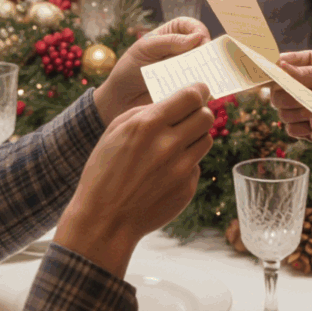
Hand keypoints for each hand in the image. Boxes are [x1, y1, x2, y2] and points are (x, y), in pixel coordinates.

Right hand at [56, 84, 213, 278]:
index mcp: (148, 124)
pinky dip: (185, 164)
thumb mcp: (115, 131)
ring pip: (207, 140)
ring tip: (174, 145)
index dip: (198, 91)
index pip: (192, 96)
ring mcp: (181, 169)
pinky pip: (196, 165)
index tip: (199, 91)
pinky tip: (164, 172)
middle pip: (207, 116)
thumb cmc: (104, 172)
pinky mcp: (188, 188)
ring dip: (194, 137)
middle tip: (189, 117)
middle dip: (199, 112)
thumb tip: (174, 102)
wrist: (105, 219)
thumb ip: (146, 112)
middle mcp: (169, 144)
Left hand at [93, 17, 210, 124]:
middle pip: (204, 46)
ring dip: (209, 70)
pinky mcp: (187, 90)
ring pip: (207, 66)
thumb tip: (197, 38)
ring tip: (205, 76)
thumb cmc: (128, 70)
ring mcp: (187, 71)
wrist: (120, 99)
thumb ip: (168, 42)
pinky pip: (202, 86)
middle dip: (208, 52)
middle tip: (206, 60)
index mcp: (171, 35)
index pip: (192, 26)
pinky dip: (205, 87)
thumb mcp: (144, 49)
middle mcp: (182, 52)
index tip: (200, 40)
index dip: (199, 30)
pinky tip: (203, 90)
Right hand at [270, 50, 311, 137]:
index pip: (280, 65)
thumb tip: (282, 67)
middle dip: (285, 96)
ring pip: (281, 111)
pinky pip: (292, 129)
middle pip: (276, 91)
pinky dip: (299, 128)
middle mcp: (303, 84)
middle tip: (303, 99)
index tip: (275, 79)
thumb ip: (311, 73)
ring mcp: (306, 105)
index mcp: (309, 64)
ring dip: (293, 113)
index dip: (273, 72)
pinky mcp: (311, 125)